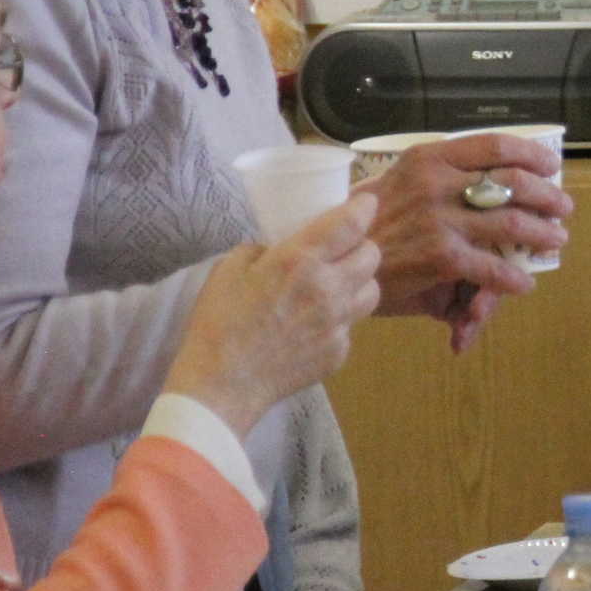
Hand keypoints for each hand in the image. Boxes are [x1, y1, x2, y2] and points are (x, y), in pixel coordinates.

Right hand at [166, 194, 383, 434]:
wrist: (220, 386)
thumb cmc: (218, 323)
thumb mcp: (230, 269)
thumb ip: (262, 249)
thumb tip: (279, 246)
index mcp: (300, 261)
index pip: (352, 223)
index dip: (364, 207)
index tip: (365, 204)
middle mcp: (329, 289)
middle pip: (372, 255)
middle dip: (361, 246)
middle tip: (345, 249)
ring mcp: (338, 324)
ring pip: (372, 291)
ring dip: (359, 282)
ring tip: (338, 284)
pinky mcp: (339, 352)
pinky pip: (352, 326)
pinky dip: (340, 320)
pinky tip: (316, 324)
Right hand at [368, 134, 572, 350]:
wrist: (335, 257)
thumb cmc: (369, 220)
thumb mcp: (400, 179)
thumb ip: (442, 174)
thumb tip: (492, 172)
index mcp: (429, 158)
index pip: (494, 145)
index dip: (531, 154)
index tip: (550, 164)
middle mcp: (437, 184)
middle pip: (512, 182)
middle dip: (547, 195)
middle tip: (563, 206)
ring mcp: (440, 221)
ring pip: (510, 223)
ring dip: (541, 233)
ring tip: (556, 239)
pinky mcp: (440, 257)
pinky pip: (491, 267)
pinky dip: (512, 277)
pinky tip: (523, 283)